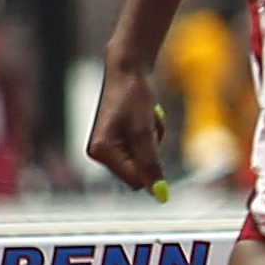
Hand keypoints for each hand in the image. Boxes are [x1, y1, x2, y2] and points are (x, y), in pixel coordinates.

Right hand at [85, 60, 166, 190]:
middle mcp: (100, 153)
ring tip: (147, 119)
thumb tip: (159, 194)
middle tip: (149, 127)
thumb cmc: (134, 97)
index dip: (154, 173)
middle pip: (140, 171)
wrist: (128, 71)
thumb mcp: (144, 131)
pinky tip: (146, 117)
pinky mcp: (118, 141)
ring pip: (145, 159)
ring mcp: (109, 148)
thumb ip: (150, 163)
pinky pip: (145, 148)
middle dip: (152, 151)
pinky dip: (151, 135)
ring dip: (154, 141)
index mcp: (101, 152)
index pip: (134, 180)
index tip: (164, 155)